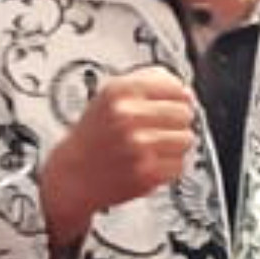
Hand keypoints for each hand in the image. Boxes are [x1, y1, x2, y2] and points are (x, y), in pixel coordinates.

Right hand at [37, 66, 197, 250]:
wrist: (72, 175)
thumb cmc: (93, 135)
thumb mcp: (109, 94)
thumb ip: (146, 82)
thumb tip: (183, 88)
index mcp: (120, 91)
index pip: (176, 87)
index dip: (179, 96)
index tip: (175, 103)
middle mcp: (128, 116)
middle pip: (185, 113)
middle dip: (176, 121)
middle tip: (160, 128)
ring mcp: (138, 145)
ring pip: (187, 139)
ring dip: (175, 145)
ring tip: (154, 146)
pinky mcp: (147, 172)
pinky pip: (179, 164)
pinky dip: (168, 166)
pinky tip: (148, 162)